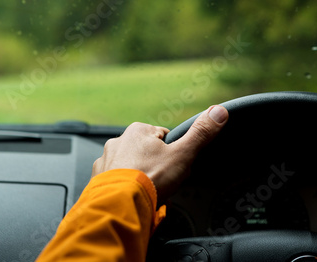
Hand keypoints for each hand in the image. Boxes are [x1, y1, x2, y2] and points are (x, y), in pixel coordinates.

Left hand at [92, 105, 228, 202]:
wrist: (119, 206)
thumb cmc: (150, 178)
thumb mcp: (183, 154)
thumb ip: (201, 133)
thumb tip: (219, 111)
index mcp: (138, 130)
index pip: (163, 138)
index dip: (173, 154)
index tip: (174, 168)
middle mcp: (118, 141)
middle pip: (147, 153)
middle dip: (156, 168)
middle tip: (162, 183)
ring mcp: (105, 161)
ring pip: (130, 168)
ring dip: (139, 178)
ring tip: (148, 193)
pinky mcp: (97, 180)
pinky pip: (117, 183)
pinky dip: (125, 189)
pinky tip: (133, 198)